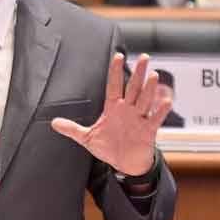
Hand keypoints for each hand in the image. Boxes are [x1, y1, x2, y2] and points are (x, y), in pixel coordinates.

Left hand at [51, 53, 170, 175]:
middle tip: (144, 57)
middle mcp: (128, 110)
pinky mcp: (148, 131)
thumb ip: (72, 129)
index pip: (115, 85)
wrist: (126, 164)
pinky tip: (166, 100)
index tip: (118, 56)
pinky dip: (161, 110)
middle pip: (134, 88)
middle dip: (138, 73)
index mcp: (114, 108)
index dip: (116, 71)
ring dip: (149, 88)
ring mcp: (139, 119)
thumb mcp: (88, 138)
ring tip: (153, 74)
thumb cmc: (109, 148)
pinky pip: (155, 119)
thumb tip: (54, 123)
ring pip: (145, 100)